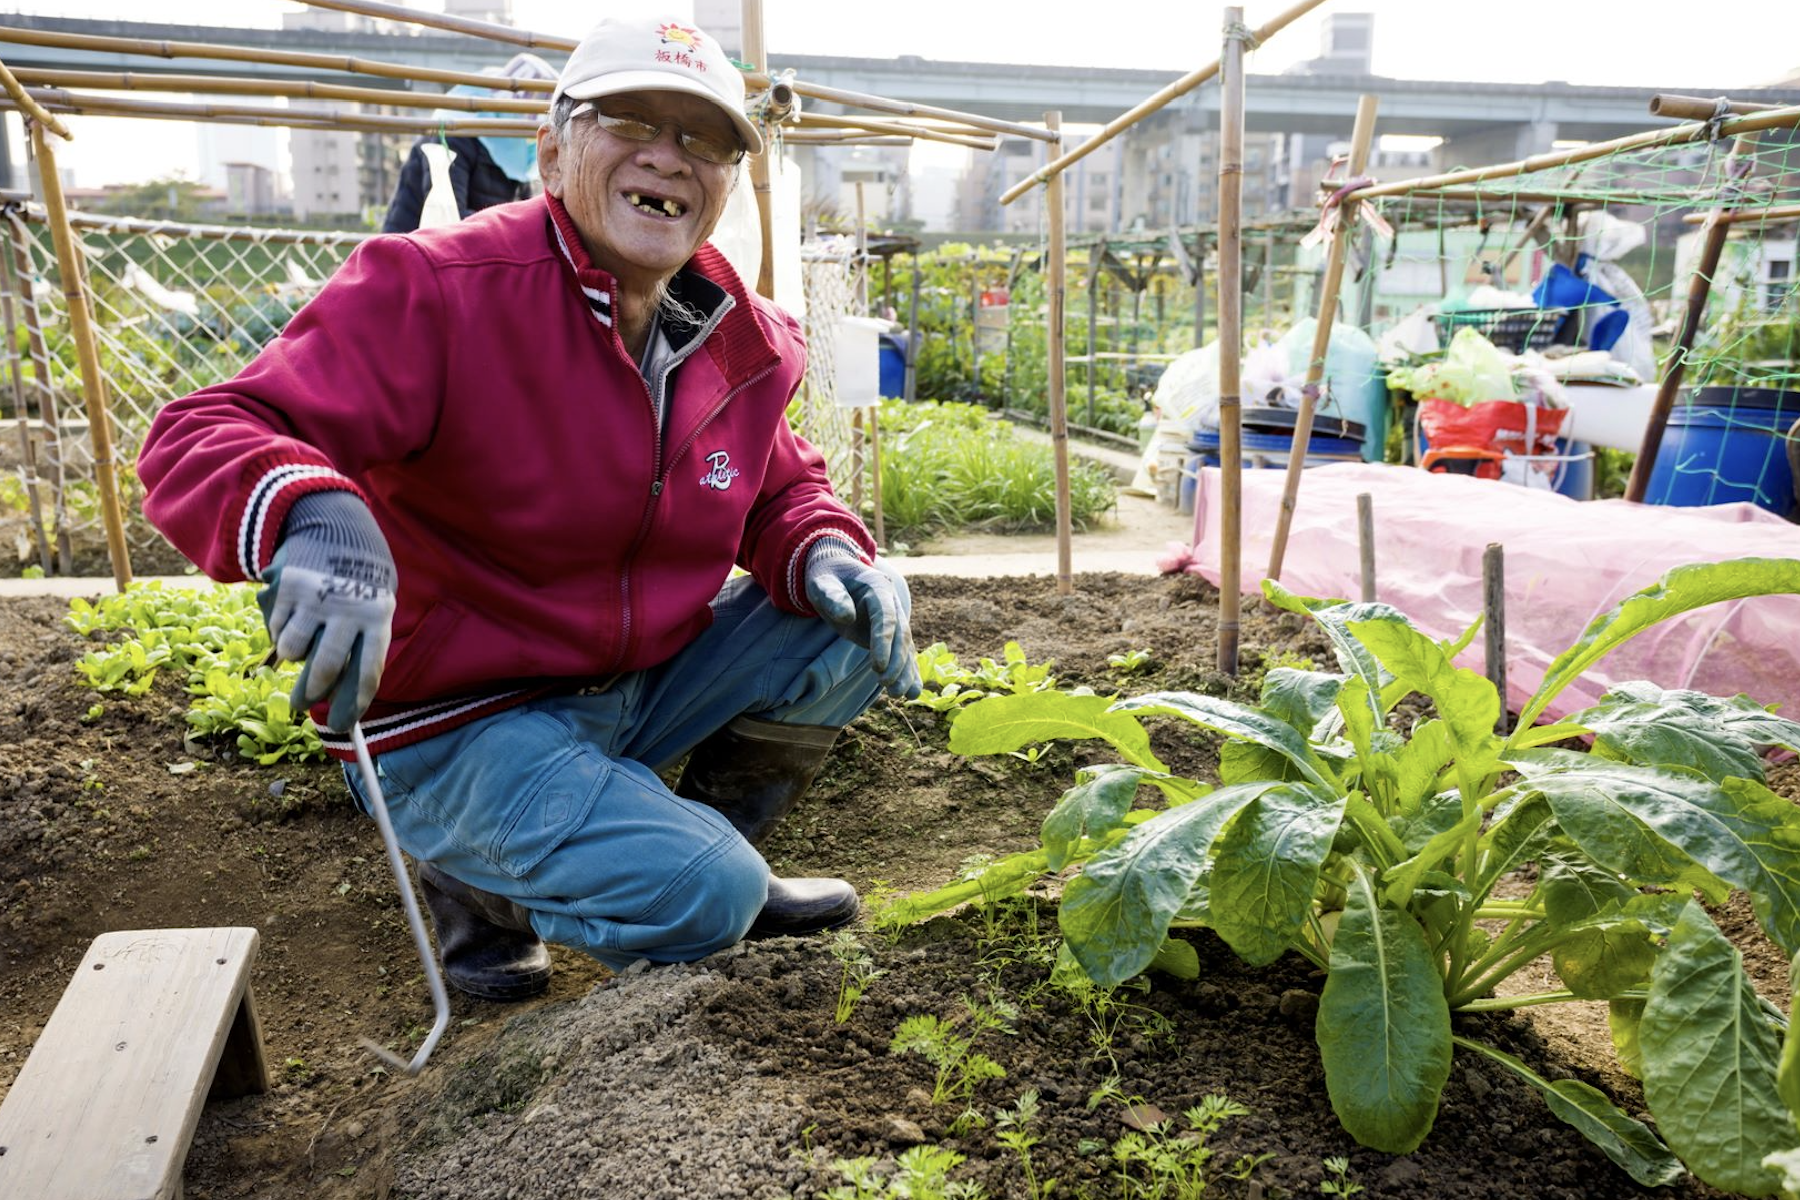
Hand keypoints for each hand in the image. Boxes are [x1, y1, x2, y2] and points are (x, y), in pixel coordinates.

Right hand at [256, 491, 396, 728]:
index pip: (367, 672)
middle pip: (325, 668)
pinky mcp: (287, 590)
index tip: (341, 726)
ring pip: (294, 650)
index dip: (352, 704)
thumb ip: (358, 647)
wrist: (337, 527)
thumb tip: (337, 699)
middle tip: (301, 705)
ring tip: (301, 646)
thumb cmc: (359, 582)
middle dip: (311, 693)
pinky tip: (293, 618)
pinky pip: (277, 629)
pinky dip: (281, 633)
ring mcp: (315, 600)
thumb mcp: (373, 608)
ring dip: (294, 656)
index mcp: (377, 618)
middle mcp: (347, 610)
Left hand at [804, 539, 920, 699]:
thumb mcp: (822, 584)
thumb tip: (846, 616)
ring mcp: (892, 619)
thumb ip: (832, 597)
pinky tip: (911, 693)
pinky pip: (902, 653)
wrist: (836, 572)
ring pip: (904, 647)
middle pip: (899, 635)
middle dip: (896, 662)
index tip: (878, 666)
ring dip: (904, 671)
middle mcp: (891, 604)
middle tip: (886, 685)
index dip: (883, 642)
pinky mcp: (889, 633)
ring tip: (901, 695)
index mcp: (878, 588)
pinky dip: (908, 672)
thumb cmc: (826, 578)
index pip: (885, 617)